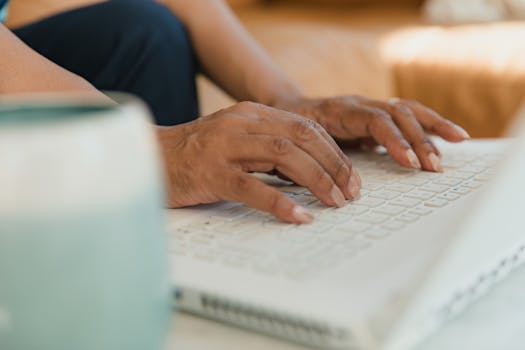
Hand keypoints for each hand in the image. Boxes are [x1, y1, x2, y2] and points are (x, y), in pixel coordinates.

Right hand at [157, 102, 360, 223]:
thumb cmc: (197, 154)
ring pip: (284, 156)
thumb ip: (268, 146)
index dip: (334, 152)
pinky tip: (299, 217)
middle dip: (334, 165)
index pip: (305, 126)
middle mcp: (241, 124)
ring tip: (334, 202)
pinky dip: (280, 203)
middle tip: (350, 192)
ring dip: (316, 180)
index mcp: (251, 113)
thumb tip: (310, 169)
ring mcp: (225, 147)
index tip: (350, 177)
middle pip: (301, 137)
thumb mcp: (237, 139)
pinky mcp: (211, 173)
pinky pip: (253, 187)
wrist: (150, 157)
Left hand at [276, 95, 469, 171]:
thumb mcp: (297, 145)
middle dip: (418, 140)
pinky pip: (408, 115)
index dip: (394, 141)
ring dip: (432, 128)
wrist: (289, 109)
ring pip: (407, 110)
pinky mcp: (378, 115)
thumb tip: (334, 187)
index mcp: (339, 110)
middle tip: (432, 166)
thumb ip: (315, 160)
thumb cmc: (291, 129)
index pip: (376, 121)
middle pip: (397, 114)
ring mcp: (370, 107)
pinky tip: (451, 135)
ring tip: (457, 142)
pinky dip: (431, 124)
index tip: (408, 163)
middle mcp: (359, 105)